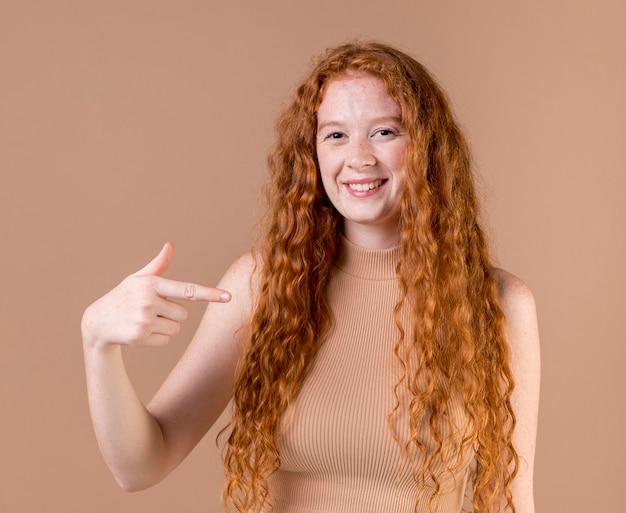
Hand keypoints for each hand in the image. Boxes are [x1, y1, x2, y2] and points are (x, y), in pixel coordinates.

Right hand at [81, 243, 230, 349]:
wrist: (97, 322)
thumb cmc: (123, 296)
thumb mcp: (138, 279)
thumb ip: (159, 265)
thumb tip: (170, 245)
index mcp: (152, 284)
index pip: (187, 290)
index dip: (210, 294)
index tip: (228, 297)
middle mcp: (148, 301)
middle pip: (184, 314)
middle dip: (172, 314)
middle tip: (151, 311)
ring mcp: (144, 319)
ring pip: (177, 328)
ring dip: (166, 326)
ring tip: (144, 320)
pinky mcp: (140, 336)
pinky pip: (166, 340)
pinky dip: (157, 338)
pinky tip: (140, 331)